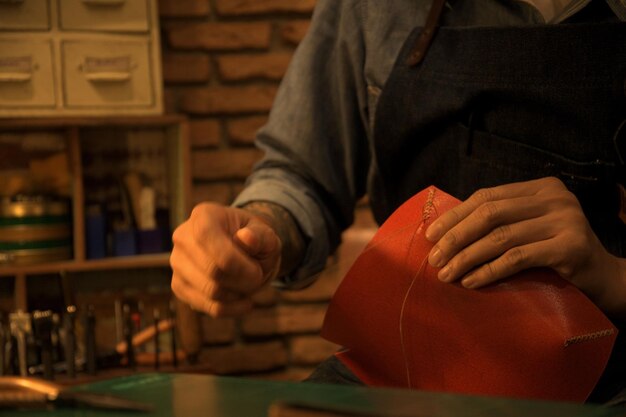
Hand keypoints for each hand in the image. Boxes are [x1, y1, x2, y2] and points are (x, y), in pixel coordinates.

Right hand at [170, 202, 280, 316]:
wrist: (245, 253)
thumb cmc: (255, 241)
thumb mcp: (266, 234)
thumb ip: (261, 235)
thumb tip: (246, 238)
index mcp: (203, 215)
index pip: (207, 237)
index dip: (236, 261)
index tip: (257, 270)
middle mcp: (183, 236)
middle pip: (212, 270)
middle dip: (243, 280)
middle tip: (257, 277)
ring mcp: (177, 262)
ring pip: (210, 291)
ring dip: (238, 294)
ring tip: (249, 285)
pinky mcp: (179, 286)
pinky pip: (206, 307)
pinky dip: (231, 308)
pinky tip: (244, 302)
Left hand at [424, 177, 625, 313]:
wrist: (603, 277)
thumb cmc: (555, 253)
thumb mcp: (528, 228)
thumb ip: (499, 221)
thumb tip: (444, 231)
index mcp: (540, 188)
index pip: (487, 197)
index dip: (455, 215)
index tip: (431, 235)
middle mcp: (554, 197)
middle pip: (490, 214)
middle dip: (456, 237)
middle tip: (435, 258)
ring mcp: (565, 220)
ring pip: (500, 237)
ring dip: (466, 257)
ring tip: (446, 274)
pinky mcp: (570, 246)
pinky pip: (517, 258)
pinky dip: (489, 271)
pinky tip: (470, 281)